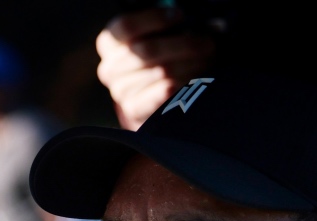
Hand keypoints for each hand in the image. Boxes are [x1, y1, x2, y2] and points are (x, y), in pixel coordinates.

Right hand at [96, 8, 215, 129]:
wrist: (148, 99)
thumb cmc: (156, 58)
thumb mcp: (155, 37)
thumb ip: (169, 26)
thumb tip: (201, 22)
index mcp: (109, 43)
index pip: (127, 26)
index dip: (155, 19)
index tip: (180, 15)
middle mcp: (110, 67)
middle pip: (148, 50)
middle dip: (183, 44)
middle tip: (206, 43)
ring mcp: (120, 90)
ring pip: (162, 72)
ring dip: (190, 64)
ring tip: (206, 61)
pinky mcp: (134, 109)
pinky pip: (163, 94)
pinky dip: (182, 84)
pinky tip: (193, 79)